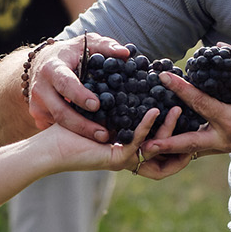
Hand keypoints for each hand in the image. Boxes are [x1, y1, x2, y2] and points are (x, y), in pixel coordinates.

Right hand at [25, 35, 127, 141]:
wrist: (41, 62)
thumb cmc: (69, 53)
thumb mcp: (86, 44)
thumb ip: (106, 46)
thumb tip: (125, 53)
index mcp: (52, 69)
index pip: (65, 83)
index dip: (79, 95)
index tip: (96, 105)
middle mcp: (41, 88)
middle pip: (61, 112)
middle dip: (82, 126)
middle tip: (104, 135)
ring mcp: (37, 105)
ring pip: (59, 124)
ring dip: (80, 134)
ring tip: (103, 138)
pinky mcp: (38, 116)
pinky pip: (56, 128)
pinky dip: (72, 134)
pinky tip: (89, 138)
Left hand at [26, 109, 179, 175]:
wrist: (47, 145)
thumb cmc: (65, 127)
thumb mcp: (95, 109)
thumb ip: (111, 99)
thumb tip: (123, 72)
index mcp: (123, 144)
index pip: (153, 136)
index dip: (167, 125)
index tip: (177, 105)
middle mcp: (126, 153)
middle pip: (159, 144)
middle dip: (174, 127)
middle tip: (183, 108)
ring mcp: (122, 159)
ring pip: (153, 144)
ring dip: (166, 127)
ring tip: (176, 108)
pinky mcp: (115, 159)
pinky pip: (137, 143)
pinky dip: (146, 127)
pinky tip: (153, 112)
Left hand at [142, 46, 230, 160]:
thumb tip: (221, 47)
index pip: (201, 104)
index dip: (181, 89)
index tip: (163, 76)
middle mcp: (224, 139)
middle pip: (188, 143)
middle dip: (165, 142)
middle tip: (143, 141)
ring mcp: (222, 148)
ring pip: (189, 151)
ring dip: (169, 148)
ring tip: (144, 146)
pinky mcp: (221, 148)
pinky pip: (196, 148)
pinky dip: (180, 145)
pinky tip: (162, 139)